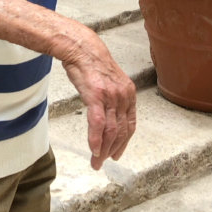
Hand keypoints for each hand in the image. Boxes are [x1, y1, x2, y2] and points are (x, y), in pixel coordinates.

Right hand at [61, 30, 136, 170]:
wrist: (81, 48)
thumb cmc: (91, 63)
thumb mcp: (109, 81)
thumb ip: (113, 97)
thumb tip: (109, 112)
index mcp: (128, 94)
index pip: (130, 125)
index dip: (124, 142)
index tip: (117, 153)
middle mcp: (123, 97)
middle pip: (121, 131)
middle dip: (113, 150)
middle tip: (103, 162)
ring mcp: (110, 97)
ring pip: (111, 130)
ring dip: (104, 150)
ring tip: (96, 161)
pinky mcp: (96, 97)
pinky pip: (98, 123)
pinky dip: (96, 139)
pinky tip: (93, 149)